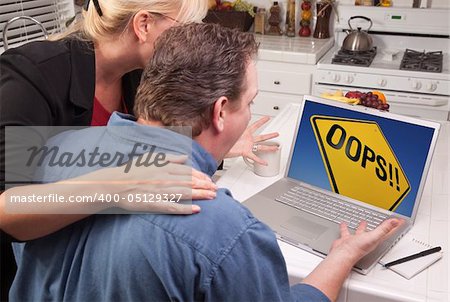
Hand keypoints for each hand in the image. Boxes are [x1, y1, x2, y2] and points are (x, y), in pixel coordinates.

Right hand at [59, 154, 217, 214]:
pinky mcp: (154, 204)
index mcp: (163, 167)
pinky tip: (196, 210)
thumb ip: (169, 158)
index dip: (200, 175)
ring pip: (186, 193)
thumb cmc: (130, 171)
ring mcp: (160, 191)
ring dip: (201, 195)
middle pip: (190, 182)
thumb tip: (184, 157)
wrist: (113, 185)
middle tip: (215, 189)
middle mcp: (164, 178)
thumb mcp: (149, 159)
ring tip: (212, 197)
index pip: (188, 171)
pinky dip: (186, 209)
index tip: (209, 179)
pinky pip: (173, 207)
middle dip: (205, 185)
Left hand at [226, 116, 278, 164]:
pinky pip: (254, 157)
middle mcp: (248, 139)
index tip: (267, 117)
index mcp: (245, 132)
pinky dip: (259, 160)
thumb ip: (232, 122)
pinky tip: (265, 162)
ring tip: (276, 148)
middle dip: (270, 135)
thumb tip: (229, 113)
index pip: (255, 125)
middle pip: (261, 137)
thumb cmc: (223, 138)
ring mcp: (248, 146)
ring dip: (269, 147)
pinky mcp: (245, 152)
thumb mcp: (230, 128)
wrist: (219, 147)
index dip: (262, 121)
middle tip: (276, 134)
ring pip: (261, 147)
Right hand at [329, 218, 404, 265]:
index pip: (388, 232)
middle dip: (380, 227)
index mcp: (375, 240)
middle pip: (376, 232)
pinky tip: (344, 224)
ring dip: (362, 227)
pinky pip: (347, 232)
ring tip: (363, 221)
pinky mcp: (347, 239)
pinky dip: (346, 228)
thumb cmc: (358, 249)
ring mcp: (357, 240)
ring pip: (361, 232)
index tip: (400, 221)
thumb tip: (395, 222)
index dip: (395, 226)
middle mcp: (367, 240)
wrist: (343, 254)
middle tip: (383, 222)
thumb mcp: (373, 236)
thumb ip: (384, 229)